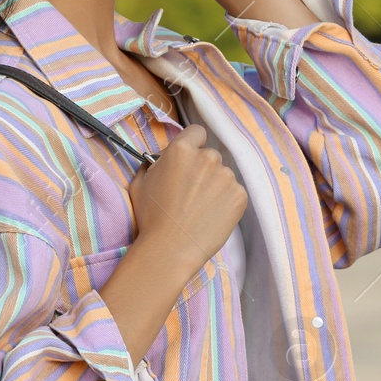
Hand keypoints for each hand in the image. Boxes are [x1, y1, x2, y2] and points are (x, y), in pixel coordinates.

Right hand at [127, 125, 246, 278]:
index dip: (192, 145)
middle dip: (203, 169)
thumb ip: (153, 164)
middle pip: (210, 155)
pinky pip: (234, 192)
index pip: (197, 132)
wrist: (170, 248)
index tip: (189, 160)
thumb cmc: (151, 217)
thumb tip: (161, 160)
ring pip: (223, 175)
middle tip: (191, 191)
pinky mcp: (240, 196)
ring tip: (200, 208)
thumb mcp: (140, 183)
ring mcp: (227, 177)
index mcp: (182, 150)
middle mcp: (208, 158)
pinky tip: (211, 216)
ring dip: (215, 186)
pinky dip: (226, 201)